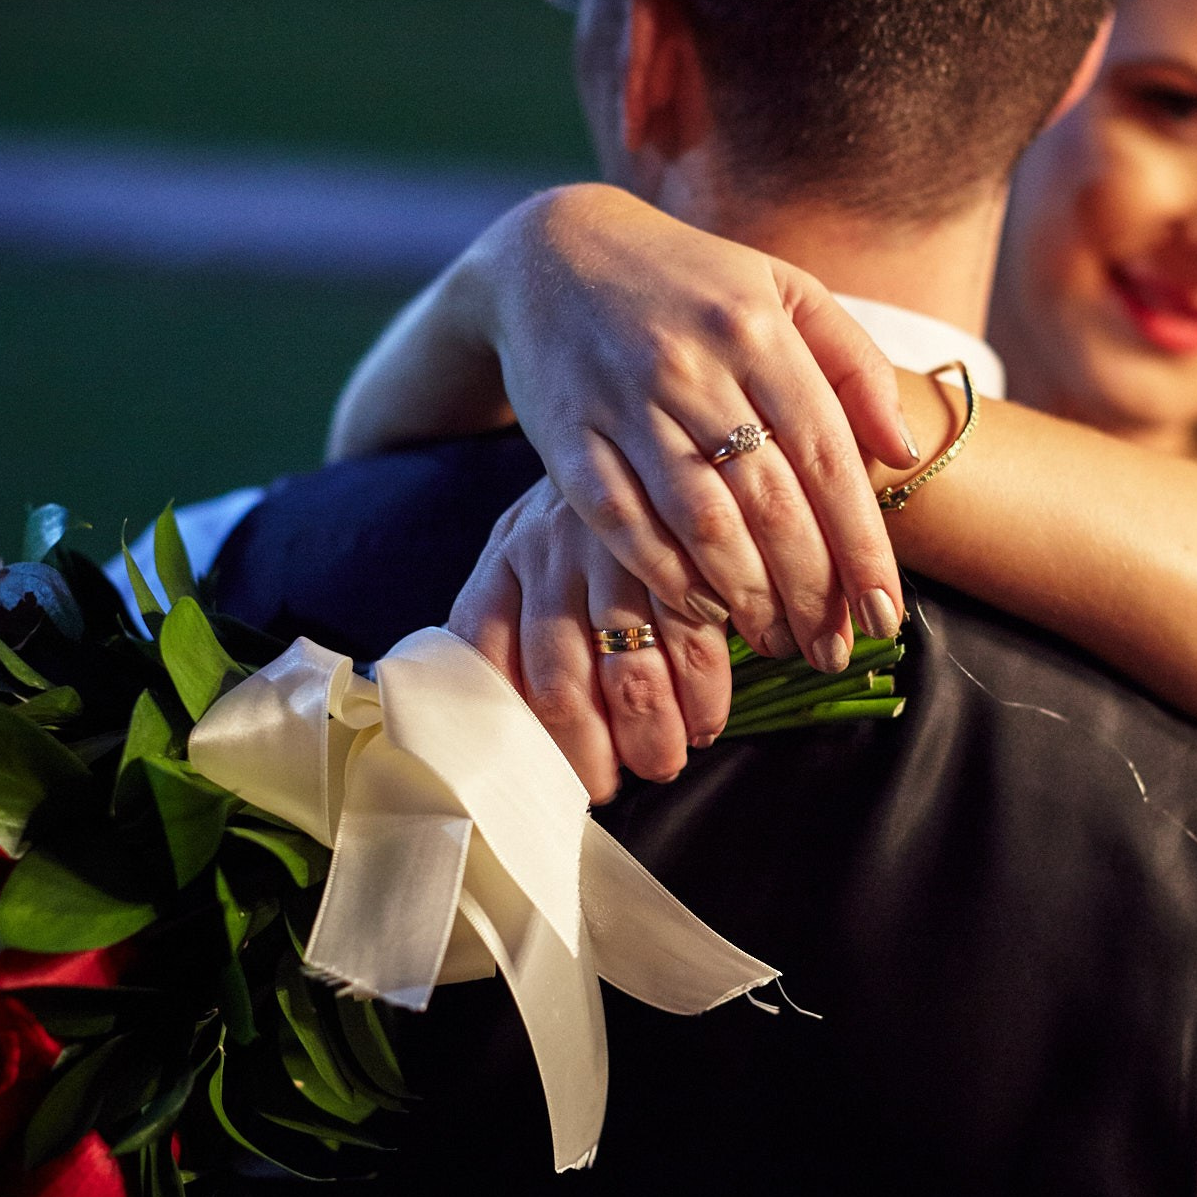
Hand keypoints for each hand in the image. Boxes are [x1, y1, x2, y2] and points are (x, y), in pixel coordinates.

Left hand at [448, 480, 730, 803]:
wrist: (633, 409)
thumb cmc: (578, 518)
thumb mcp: (527, 551)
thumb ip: (509, 621)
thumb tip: (499, 725)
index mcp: (500, 564)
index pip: (488, 665)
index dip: (516, 735)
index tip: (543, 778)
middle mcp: (547, 554)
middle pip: (559, 685)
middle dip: (587, 755)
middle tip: (613, 787)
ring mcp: (615, 546)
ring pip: (629, 671)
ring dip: (652, 734)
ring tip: (667, 764)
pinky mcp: (683, 540)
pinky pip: (694, 636)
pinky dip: (705, 693)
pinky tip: (709, 720)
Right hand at [473, 185, 914, 670]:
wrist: (553, 254)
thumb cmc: (690, 282)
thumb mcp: (784, 291)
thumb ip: (853, 364)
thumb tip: (901, 453)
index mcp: (757, 328)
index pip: (827, 456)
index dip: (861, 546)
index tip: (884, 613)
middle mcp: (692, 366)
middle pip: (770, 503)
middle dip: (812, 591)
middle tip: (834, 650)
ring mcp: (625, 404)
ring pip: (701, 523)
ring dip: (748, 597)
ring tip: (780, 642)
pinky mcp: (567, 440)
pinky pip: (625, 527)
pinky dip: (670, 579)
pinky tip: (706, 612)